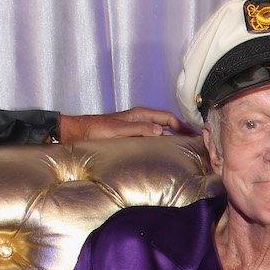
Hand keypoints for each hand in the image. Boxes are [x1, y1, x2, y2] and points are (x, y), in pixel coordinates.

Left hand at [58, 106, 188, 141]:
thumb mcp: (117, 130)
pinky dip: (161, 144)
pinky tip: (163, 154)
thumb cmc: (94, 130)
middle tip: (194, 144)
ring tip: (183, 150)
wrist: (75, 134)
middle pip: (167, 124)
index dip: (183, 125)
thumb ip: (139, 129)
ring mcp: (135, 128)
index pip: (168, 118)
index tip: (194, 135)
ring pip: (160, 131)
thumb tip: (161, 131)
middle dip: (181, 132)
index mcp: (139, 115)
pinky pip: (151, 139)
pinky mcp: (130, 137)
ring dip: (172, 139)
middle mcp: (139, 120)